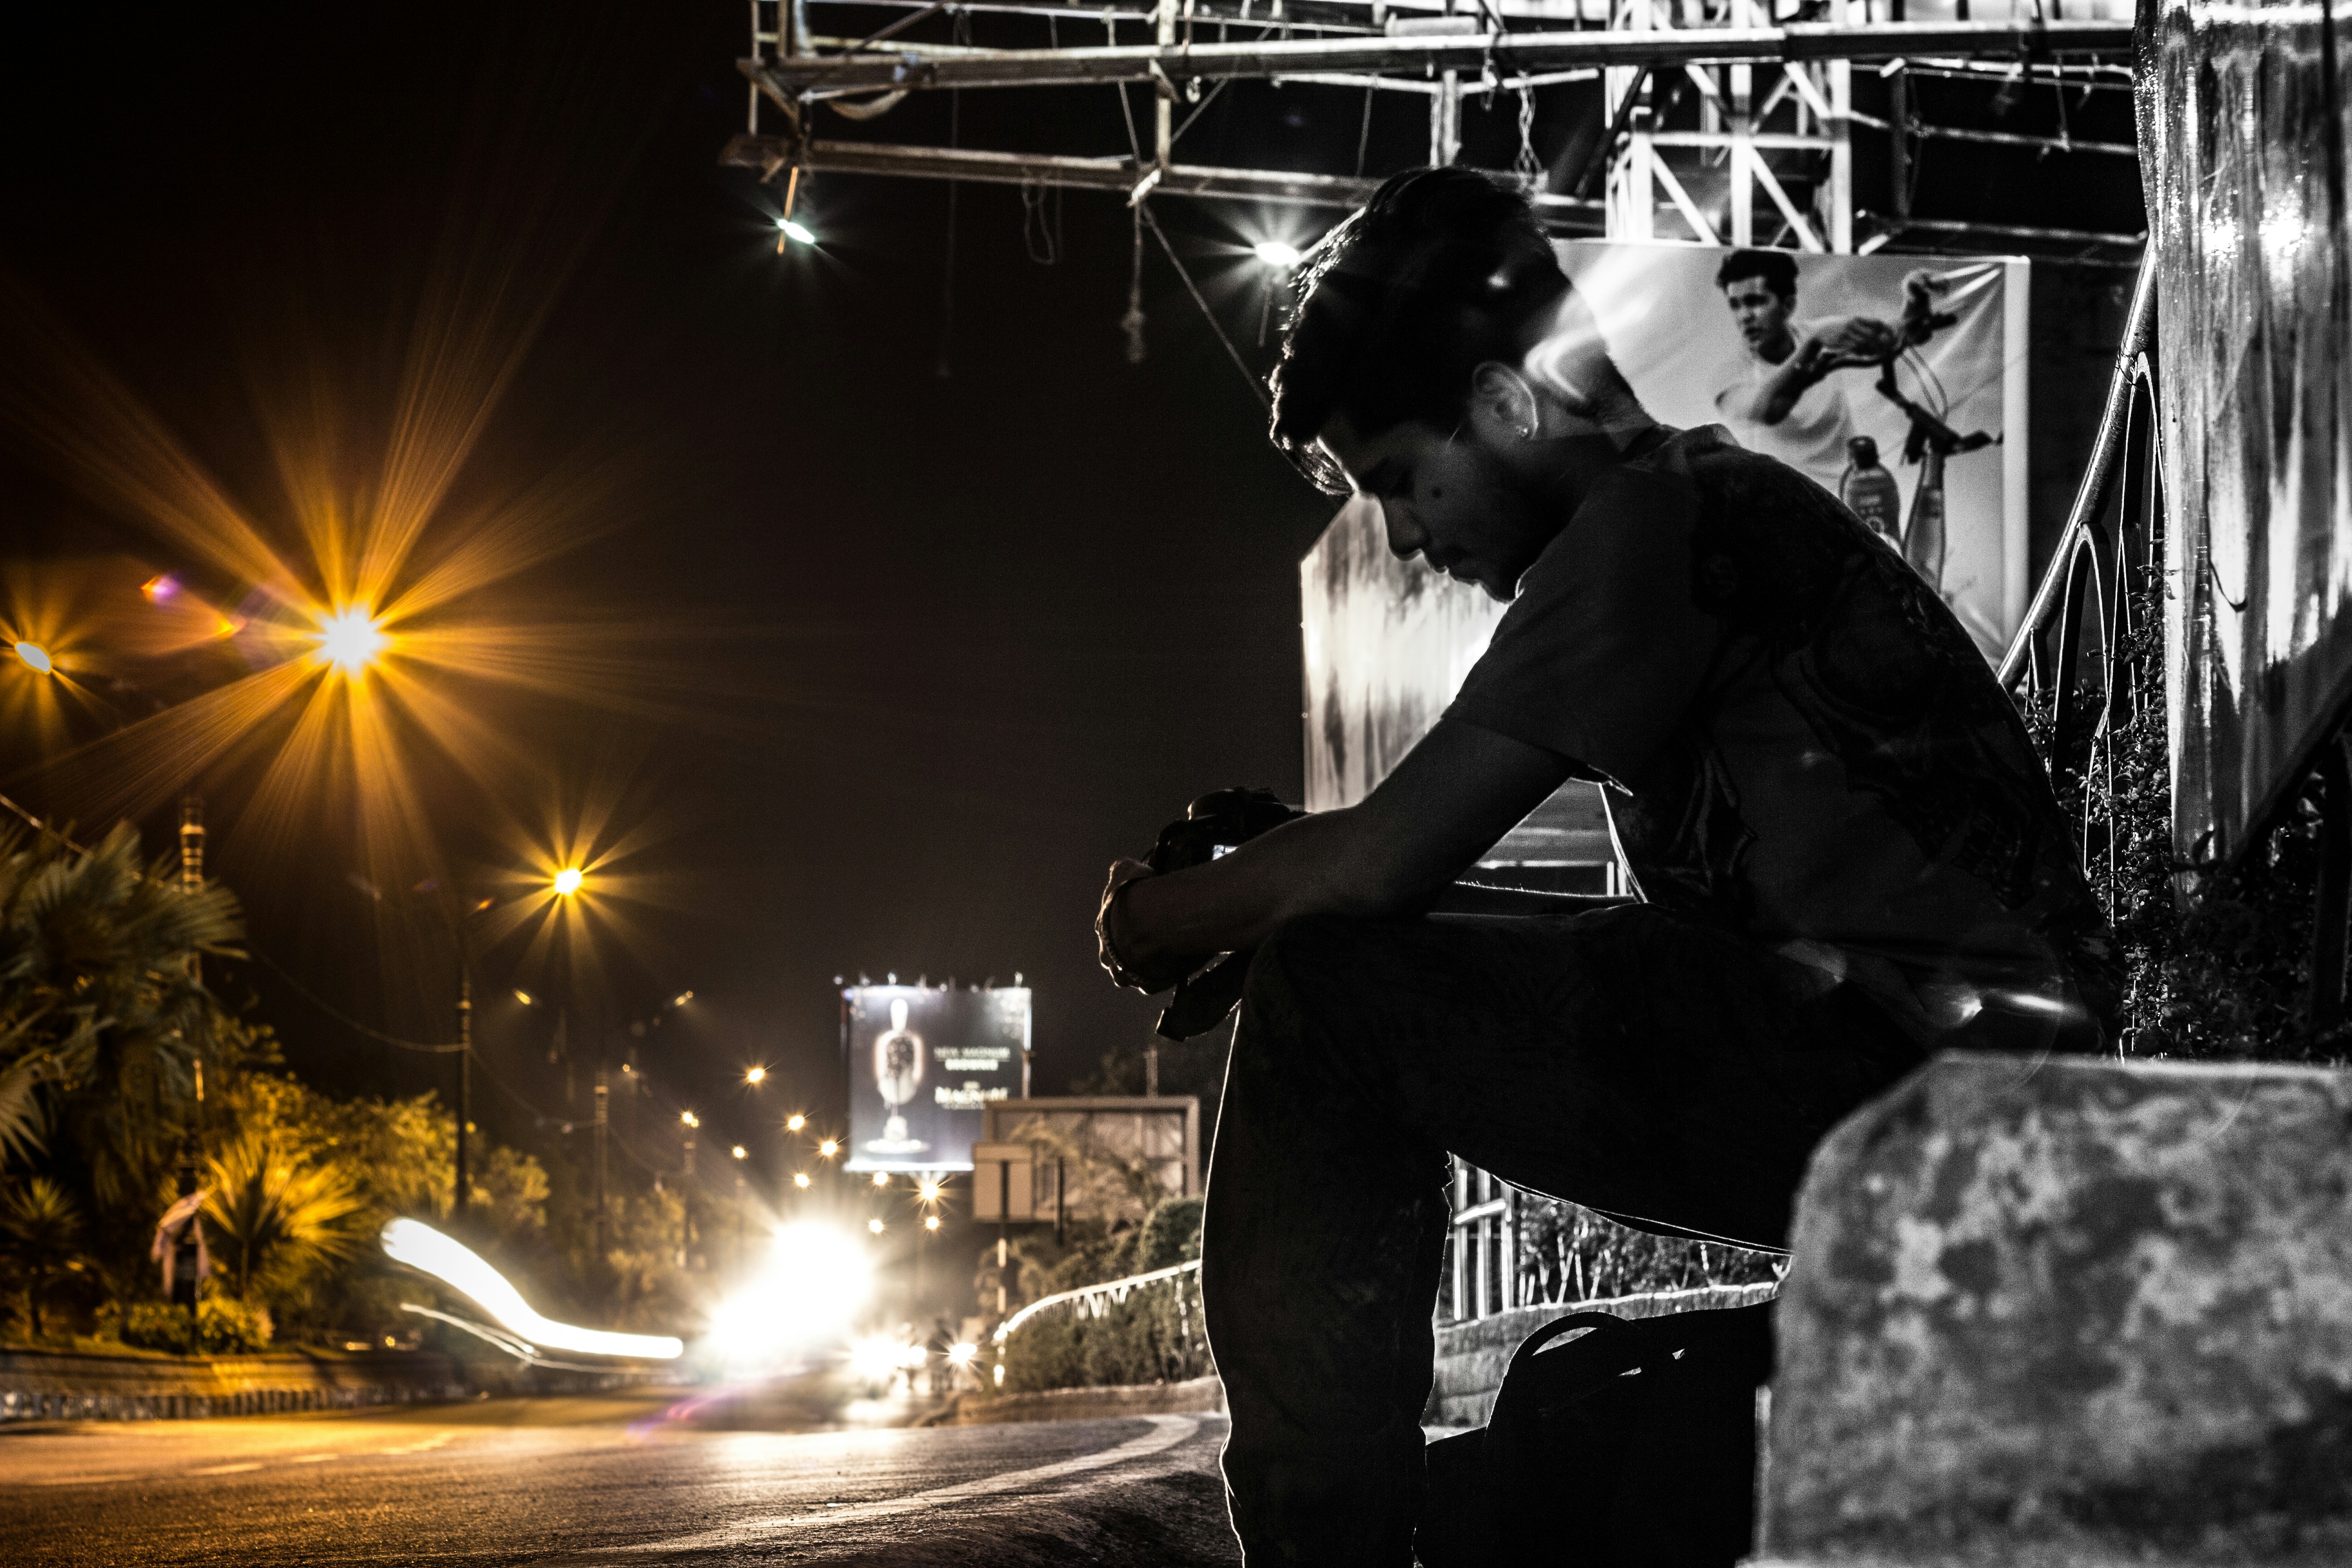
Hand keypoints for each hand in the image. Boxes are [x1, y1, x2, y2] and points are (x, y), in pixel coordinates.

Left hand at [1096, 859, 1173, 991]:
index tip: (1139, 919)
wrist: (1153, 922)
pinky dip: (1161, 978)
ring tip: (1162, 956)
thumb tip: (1122, 866)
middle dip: (1129, 951)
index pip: (1109, 930)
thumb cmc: (1137, 894)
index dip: (1123, 924)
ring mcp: (1126, 973)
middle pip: (1116, 957)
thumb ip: (1121, 869)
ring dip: (1142, 968)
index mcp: (1103, 929)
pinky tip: (1173, 966)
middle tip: (1150, 940)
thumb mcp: (1125, 870)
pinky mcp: (1147, 985)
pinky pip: (1153, 984)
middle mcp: (1109, 955)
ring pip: (1131, 975)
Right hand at [1811, 315, 1900, 367]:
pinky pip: (1854, 348)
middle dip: (1880, 343)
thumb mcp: (1849, 322)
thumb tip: (1877, 331)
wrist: (1818, 331)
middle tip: (1885, 350)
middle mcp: (1852, 324)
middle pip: (1872, 334)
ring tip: (1874, 353)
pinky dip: (1861, 352)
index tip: (1891, 337)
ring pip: (1864, 343)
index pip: (1876, 322)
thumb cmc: (1836, 327)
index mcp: (1857, 318)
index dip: (1886, 330)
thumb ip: (1862, 325)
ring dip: (1871, 350)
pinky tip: (1863, 354)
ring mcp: (1846, 333)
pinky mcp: (1840, 341)